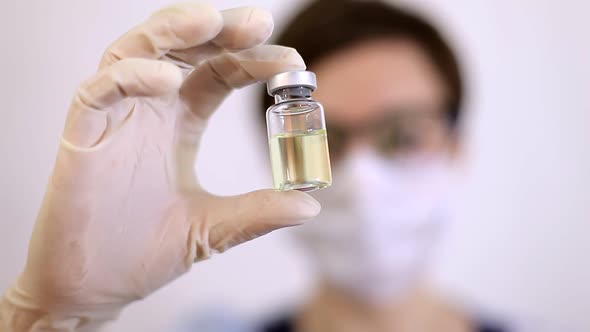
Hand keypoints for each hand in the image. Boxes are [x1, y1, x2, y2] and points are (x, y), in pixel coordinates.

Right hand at [0, 3, 319, 330]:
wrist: (95, 286)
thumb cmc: (144, 251)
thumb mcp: (212, 228)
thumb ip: (256, 213)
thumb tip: (310, 207)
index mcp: (181, 122)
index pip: (220, 73)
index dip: (253, 61)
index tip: (292, 63)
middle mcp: (150, 110)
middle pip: (183, 49)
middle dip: (219, 30)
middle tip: (259, 24)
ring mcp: (116, 118)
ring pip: (137, 51)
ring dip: (173, 31)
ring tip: (211, 22)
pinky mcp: (82, 135)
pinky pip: (100, 89)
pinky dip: (130, 76)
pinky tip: (166, 79)